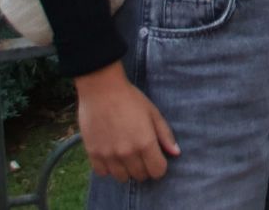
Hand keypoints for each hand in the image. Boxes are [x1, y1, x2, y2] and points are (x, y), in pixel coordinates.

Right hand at [74, 62, 178, 181]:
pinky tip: (112, 154)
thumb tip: (176, 153)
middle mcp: (127, 153)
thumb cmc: (130, 99)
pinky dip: (109, 168)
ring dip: (126, 169)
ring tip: (126, 155)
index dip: (160, 166)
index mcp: (145, 143)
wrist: (101, 90)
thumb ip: (165, 135)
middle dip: (144, 168)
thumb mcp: (153, 113)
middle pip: (140, 175)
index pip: (157, 171)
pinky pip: (103, 173)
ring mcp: (108, 155)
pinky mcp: (93, 154)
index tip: (157, 158)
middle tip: (142, 154)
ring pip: (122, 177)